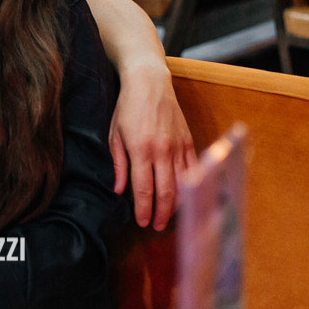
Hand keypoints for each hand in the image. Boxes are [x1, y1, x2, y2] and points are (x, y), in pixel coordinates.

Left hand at [108, 62, 196, 230]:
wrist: (149, 82)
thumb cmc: (128, 107)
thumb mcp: (114, 134)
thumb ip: (118, 164)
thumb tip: (119, 191)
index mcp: (141, 149)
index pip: (144, 188)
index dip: (144, 209)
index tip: (142, 222)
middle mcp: (162, 150)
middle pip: (166, 192)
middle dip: (161, 213)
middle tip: (156, 226)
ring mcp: (178, 146)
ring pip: (182, 184)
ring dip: (176, 204)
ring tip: (169, 216)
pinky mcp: (189, 141)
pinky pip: (194, 170)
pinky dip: (191, 186)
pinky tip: (186, 197)